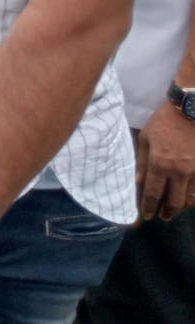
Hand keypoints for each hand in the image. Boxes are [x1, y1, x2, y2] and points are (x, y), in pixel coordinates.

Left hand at [137, 102, 194, 220]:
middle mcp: (178, 172)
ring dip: (182, 207)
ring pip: (190, 199)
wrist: (190, 111)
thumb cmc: (164, 122)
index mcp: (159, 164)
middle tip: (163, 217)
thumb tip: (138, 181)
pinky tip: (189, 198)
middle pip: (174, 201)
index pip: (153, 193)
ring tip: (176, 210)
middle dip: (167, 212)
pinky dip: (194, 197)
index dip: (149, 207)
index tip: (147, 215)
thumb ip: (142, 161)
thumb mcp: (146, 138)